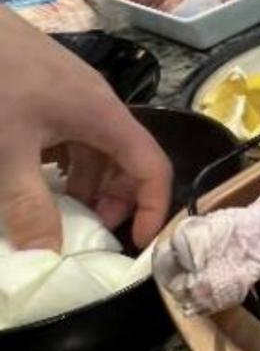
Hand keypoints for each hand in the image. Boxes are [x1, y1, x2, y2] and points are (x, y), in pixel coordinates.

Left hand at [0, 7, 171, 250]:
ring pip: (95, 149)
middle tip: (88, 231)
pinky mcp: (42, 90)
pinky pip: (68, 136)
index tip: (135, 243)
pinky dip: (60, 164)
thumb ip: (28, 207)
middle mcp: (96, 105)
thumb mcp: (7, 152)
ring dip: (85, 185)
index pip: (153, 168)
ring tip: (56, 211)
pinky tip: (30, 176)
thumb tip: (46, 260)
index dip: (153, 208)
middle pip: (127, 160)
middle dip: (115, 200)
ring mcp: (69, 95)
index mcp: (103, 117)